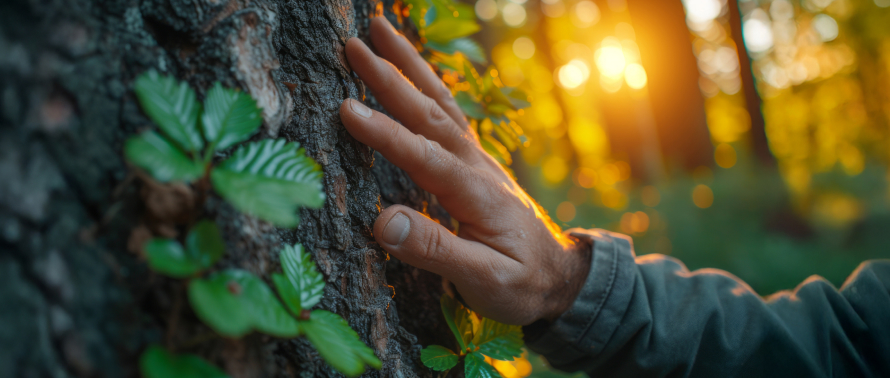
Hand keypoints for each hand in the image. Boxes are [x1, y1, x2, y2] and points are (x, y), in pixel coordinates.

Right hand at [339, 16, 590, 324]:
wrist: (560, 277)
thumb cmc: (522, 284)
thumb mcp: (486, 280)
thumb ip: (437, 251)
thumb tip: (383, 224)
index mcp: (476, 193)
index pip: (425, 156)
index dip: (386, 134)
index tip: (347, 109)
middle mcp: (476, 166)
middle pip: (430, 114)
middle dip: (390, 77)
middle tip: (353, 45)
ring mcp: (477, 160)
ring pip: (440, 104)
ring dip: (409, 65)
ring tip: (379, 28)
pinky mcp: (475, 163)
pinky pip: (447, 114)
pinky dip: (426, 84)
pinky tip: (412, 71)